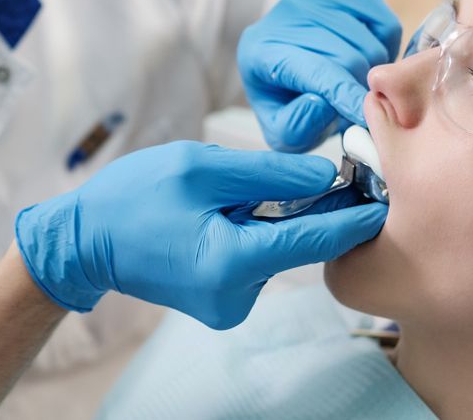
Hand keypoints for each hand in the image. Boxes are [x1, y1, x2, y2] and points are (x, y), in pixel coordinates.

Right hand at [15, 142, 387, 329]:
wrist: (85, 241)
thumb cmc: (134, 197)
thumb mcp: (201, 169)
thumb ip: (267, 174)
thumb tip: (324, 175)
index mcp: (231, 263)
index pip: (312, 242)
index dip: (353, 217)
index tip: (387, 197)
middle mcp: (236, 296)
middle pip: (298, 247)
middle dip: (321, 212)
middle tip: (346, 171)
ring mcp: (228, 304)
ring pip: (278, 252)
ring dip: (285, 219)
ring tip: (271, 184)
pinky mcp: (221, 301)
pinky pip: (256, 260)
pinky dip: (261, 232)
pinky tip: (243, 208)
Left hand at [238, 0, 401, 152]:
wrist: (288, 63)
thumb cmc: (287, 102)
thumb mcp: (283, 129)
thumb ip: (297, 125)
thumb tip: (321, 103)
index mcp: (262, 52)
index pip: (312, 70)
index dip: (342, 93)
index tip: (366, 113)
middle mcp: (285, 16)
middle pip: (347, 56)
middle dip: (361, 90)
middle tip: (360, 106)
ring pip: (368, 41)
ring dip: (375, 72)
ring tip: (359, 84)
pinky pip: (385, 21)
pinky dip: (387, 46)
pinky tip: (369, 58)